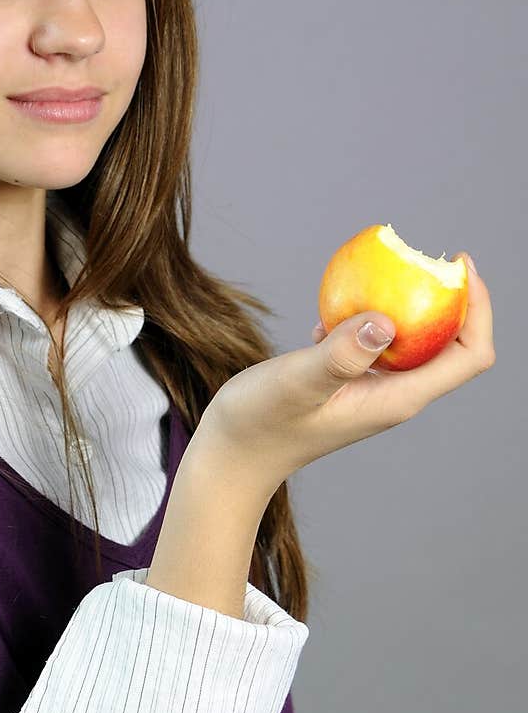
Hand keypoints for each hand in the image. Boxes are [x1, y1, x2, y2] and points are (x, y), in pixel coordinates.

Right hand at [199, 251, 494, 482]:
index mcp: (398, 398)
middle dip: (450, 299)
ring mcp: (374, 390)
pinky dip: (366, 319)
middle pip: (451, 345)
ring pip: (413, 342)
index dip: (478, 309)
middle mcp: (396, 395)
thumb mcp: (296, 382)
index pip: (469, 355)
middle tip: (424, 258)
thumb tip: (387, 321)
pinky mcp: (351, 383)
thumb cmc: (260, 423)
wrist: (233, 454)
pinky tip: (330, 313)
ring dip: (408, 307)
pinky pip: (376, 344)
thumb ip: (339, 355)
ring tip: (380, 274)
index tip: (457, 265)